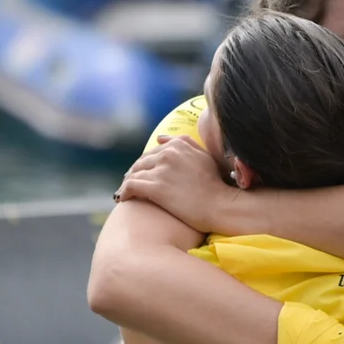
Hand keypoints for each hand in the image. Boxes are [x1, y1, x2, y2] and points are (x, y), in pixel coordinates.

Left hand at [115, 136, 230, 233]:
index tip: (142, 173)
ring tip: (125, 193)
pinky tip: (122, 199)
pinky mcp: (155, 188)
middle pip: (141, 162)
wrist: (221, 206)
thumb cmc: (216, 185)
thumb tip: (161, 138)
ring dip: (127, 183)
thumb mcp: (204, 157)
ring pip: (134, 174)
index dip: (146, 163)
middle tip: (130, 184)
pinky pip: (131, 186)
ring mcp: (161, 170)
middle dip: (134, 173)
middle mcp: (168, 154)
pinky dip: (124, 192)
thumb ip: (186, 143)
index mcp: (179, 145)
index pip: (153, 151)